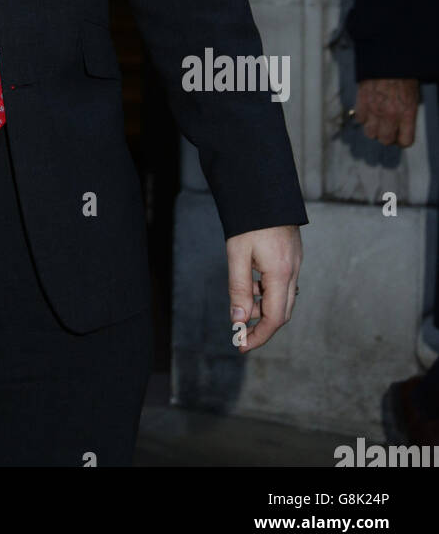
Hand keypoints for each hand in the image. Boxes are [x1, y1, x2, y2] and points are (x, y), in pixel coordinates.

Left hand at [227, 225, 301, 353]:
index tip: (241, 345)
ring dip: (265, 309)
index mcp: (281, 274)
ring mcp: (296, 263)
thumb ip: (239, 289)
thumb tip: (239, 321)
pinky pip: (284, 284)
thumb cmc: (250, 220)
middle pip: (283, 312)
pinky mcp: (293, 255)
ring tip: (243, 309)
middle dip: (263, 327)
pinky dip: (269, 292)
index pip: (274, 318)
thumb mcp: (237, 254)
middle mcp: (294, 271)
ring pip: (284, 298)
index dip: (258, 336)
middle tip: (241, 335)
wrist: (266, 188)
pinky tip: (253, 285)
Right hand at [353, 78, 418, 146]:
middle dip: (387, 136)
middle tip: (387, 128)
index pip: (405, 141)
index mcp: (407, 113)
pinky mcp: (362, 101)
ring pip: (370, 133)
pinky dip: (363, 117)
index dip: (402, 140)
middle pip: (385, 140)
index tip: (400, 135)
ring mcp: (375, 109)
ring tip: (376, 120)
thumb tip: (401, 125)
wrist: (388, 57)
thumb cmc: (403, 75)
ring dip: (373, 128)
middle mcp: (391, 114)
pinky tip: (368, 110)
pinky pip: (360, 119)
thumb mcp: (413, 96)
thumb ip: (407, 113)